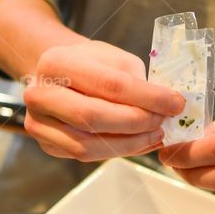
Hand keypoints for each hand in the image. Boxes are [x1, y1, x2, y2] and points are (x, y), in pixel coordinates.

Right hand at [23, 40, 184, 161]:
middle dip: (136, 122)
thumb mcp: (113, 58)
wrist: (60, 77)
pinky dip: (118, 151)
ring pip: (88, 145)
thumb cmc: (91, 65)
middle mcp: (38, 94)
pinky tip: (139, 142)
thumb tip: (166, 106)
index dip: (146, 97)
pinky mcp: (47, 145)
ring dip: (129, 144)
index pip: (108, 84)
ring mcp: (38, 123)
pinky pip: (86, 155)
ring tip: (155, 135)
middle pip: (93, 117)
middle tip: (163, 122)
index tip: (175, 103)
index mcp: (55, 63)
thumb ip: (135, 80)